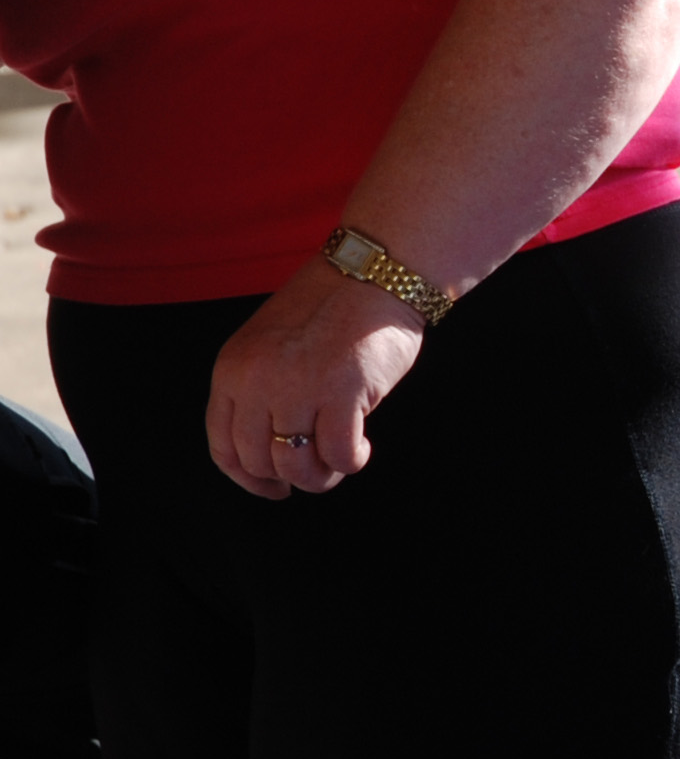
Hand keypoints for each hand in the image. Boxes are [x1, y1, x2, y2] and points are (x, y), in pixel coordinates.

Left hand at [204, 262, 426, 496]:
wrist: (377, 271)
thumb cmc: (334, 306)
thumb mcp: (272, 345)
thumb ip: (261, 390)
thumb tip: (276, 451)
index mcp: (232, 369)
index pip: (223, 447)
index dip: (249, 478)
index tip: (274, 487)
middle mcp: (256, 381)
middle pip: (259, 462)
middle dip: (291, 477)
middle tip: (320, 470)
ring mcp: (298, 387)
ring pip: (296, 466)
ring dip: (322, 475)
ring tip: (342, 460)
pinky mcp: (342, 392)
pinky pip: (338, 454)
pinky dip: (351, 461)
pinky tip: (362, 448)